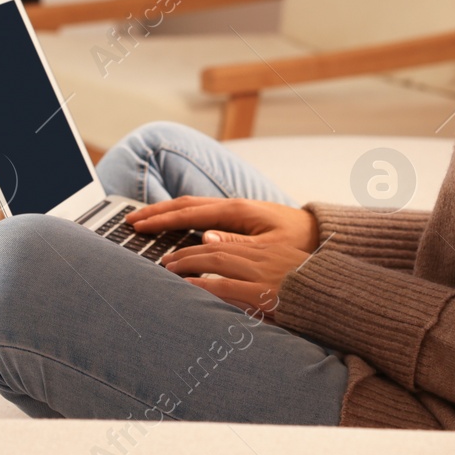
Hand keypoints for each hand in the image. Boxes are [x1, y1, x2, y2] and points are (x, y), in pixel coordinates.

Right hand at [126, 196, 317, 251]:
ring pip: (192, 208)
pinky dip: (182, 218)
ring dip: (166, 213)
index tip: (137, 225)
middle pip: (185, 206)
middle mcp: (233, 207)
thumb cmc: (301, 245)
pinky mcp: (240, 219)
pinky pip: (202, 215)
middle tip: (129, 220)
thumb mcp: (271, 248)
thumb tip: (204, 239)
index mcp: (237, 211)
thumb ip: (236, 244)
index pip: (190, 213)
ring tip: (144, 221)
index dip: (161, 219)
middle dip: (156, 212)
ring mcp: (235, 211)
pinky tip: (173, 226)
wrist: (325, 236)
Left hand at [160, 240, 310, 319]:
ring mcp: (262, 274)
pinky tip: (188, 286)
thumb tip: (233, 262)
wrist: (338, 297)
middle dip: (187, 255)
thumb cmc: (312, 287)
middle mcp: (262, 257)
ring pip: (216, 263)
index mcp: (267, 250)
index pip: (224, 243)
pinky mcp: (263, 293)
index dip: (197, 247)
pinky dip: (204, 284)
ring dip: (189, 265)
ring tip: (169, 272)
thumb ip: (259, 264)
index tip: (179, 254)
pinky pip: (227, 286)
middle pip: (215, 250)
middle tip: (166, 263)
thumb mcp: (285, 269)